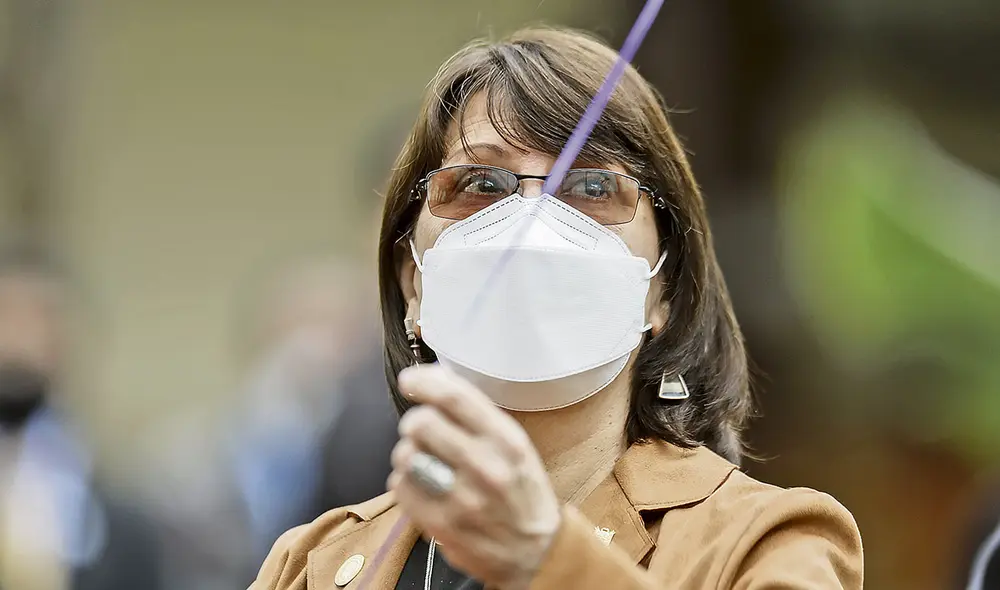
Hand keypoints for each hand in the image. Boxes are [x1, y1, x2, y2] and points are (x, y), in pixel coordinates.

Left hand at [388, 365, 560, 589]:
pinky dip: (405, 481)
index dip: (424, 382)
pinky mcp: (441, 525)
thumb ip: (479, 417)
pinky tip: (423, 486)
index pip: (455, 398)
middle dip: (415, 422)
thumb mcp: (515, 447)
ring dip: (409, 453)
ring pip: (406, 455)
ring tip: (425, 462)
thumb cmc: (522, 492)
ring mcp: (461, 499)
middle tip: (421, 431)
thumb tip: (436, 382)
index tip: (410, 380)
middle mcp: (486, 467)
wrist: (536, 552)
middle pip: (422, 423)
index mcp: (507, 441)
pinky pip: (400, 487)